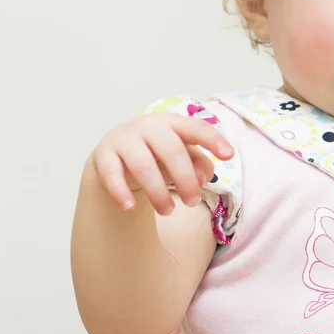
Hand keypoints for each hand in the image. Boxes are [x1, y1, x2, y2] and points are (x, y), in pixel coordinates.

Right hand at [92, 113, 233, 215]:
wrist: (116, 151)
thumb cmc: (159, 153)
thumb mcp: (183, 156)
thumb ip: (200, 165)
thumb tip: (201, 178)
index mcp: (172, 123)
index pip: (195, 128)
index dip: (212, 140)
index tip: (229, 155)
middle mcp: (148, 126)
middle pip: (172, 151)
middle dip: (185, 180)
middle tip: (193, 201)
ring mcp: (125, 139)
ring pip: (143, 165)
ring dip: (158, 192)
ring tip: (168, 211)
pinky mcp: (104, 156)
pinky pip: (111, 174)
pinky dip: (120, 192)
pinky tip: (130, 207)